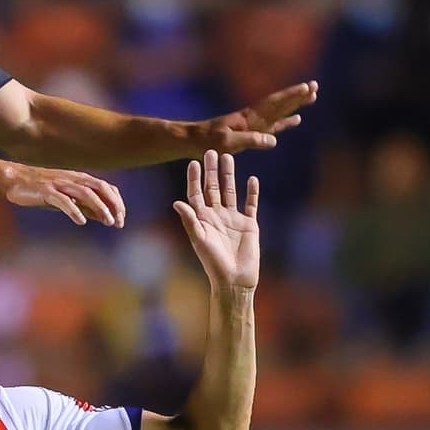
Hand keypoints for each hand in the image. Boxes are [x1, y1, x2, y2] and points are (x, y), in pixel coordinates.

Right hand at [2, 162, 124, 226]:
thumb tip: (103, 216)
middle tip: (119, 222)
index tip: (122, 219)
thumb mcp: (66, 198)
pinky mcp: (46, 190)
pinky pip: (63, 200)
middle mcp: (72, 179)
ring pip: (85, 192)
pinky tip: (81, 221)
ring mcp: (59, 184)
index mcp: (79, 179)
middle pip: (99, 187)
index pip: (105, 187)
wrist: (13, 180)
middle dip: (113, 204)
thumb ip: (84, 205)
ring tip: (107, 221)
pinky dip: (74, 210)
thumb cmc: (40, 190)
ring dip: (99, 207)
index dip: (116, 202)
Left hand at [173, 152, 258, 290]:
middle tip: (212, 151)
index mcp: (202, 219)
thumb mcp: (199, 240)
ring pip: (230, 192)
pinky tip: (252, 179)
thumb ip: (190, 220)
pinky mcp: (249, 224)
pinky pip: (250, 204)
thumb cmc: (213, 262)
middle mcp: (216, 216)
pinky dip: (252, 193)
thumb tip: (177, 202)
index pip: (196, 194)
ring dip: (229, 176)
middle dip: (212, 171)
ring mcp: (233, 219)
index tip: (194, 162)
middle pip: (213, 188)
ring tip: (229, 158)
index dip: (194, 179)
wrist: (234, 279)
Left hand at [202, 80, 317, 153]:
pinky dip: (285, 121)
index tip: (307, 88)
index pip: (274, 104)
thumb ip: (250, 140)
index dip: (291, 97)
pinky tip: (295, 120)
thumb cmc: (207, 143)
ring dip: (295, 104)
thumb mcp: (227, 143)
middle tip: (316, 86)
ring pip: (279, 111)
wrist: (192, 140)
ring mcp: (253, 123)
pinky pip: (272, 124)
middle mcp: (253, 117)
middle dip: (297, 96)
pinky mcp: (250, 130)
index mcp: (249, 118)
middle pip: (280, 104)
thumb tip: (273, 140)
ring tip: (312, 96)